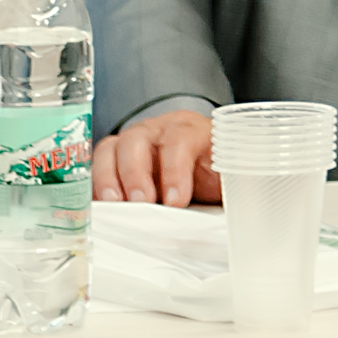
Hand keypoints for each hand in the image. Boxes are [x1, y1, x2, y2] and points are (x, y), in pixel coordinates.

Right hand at [102, 109, 222, 205]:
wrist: (201, 163)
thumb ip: (234, 184)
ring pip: (110, 149)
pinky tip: (100, 207)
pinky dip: (94, 187)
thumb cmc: (214, 169)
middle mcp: (158, 130)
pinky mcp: (113, 160)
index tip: (175, 201)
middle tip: (140, 203)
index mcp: (192, 129)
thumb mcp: (230, 174)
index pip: (179, 140)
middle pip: (137, 139)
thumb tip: (243, 207)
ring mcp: (132, 142)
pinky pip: (95, 167)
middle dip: (136, 173)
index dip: (175, 170)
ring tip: (114, 206)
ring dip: (108, 179)